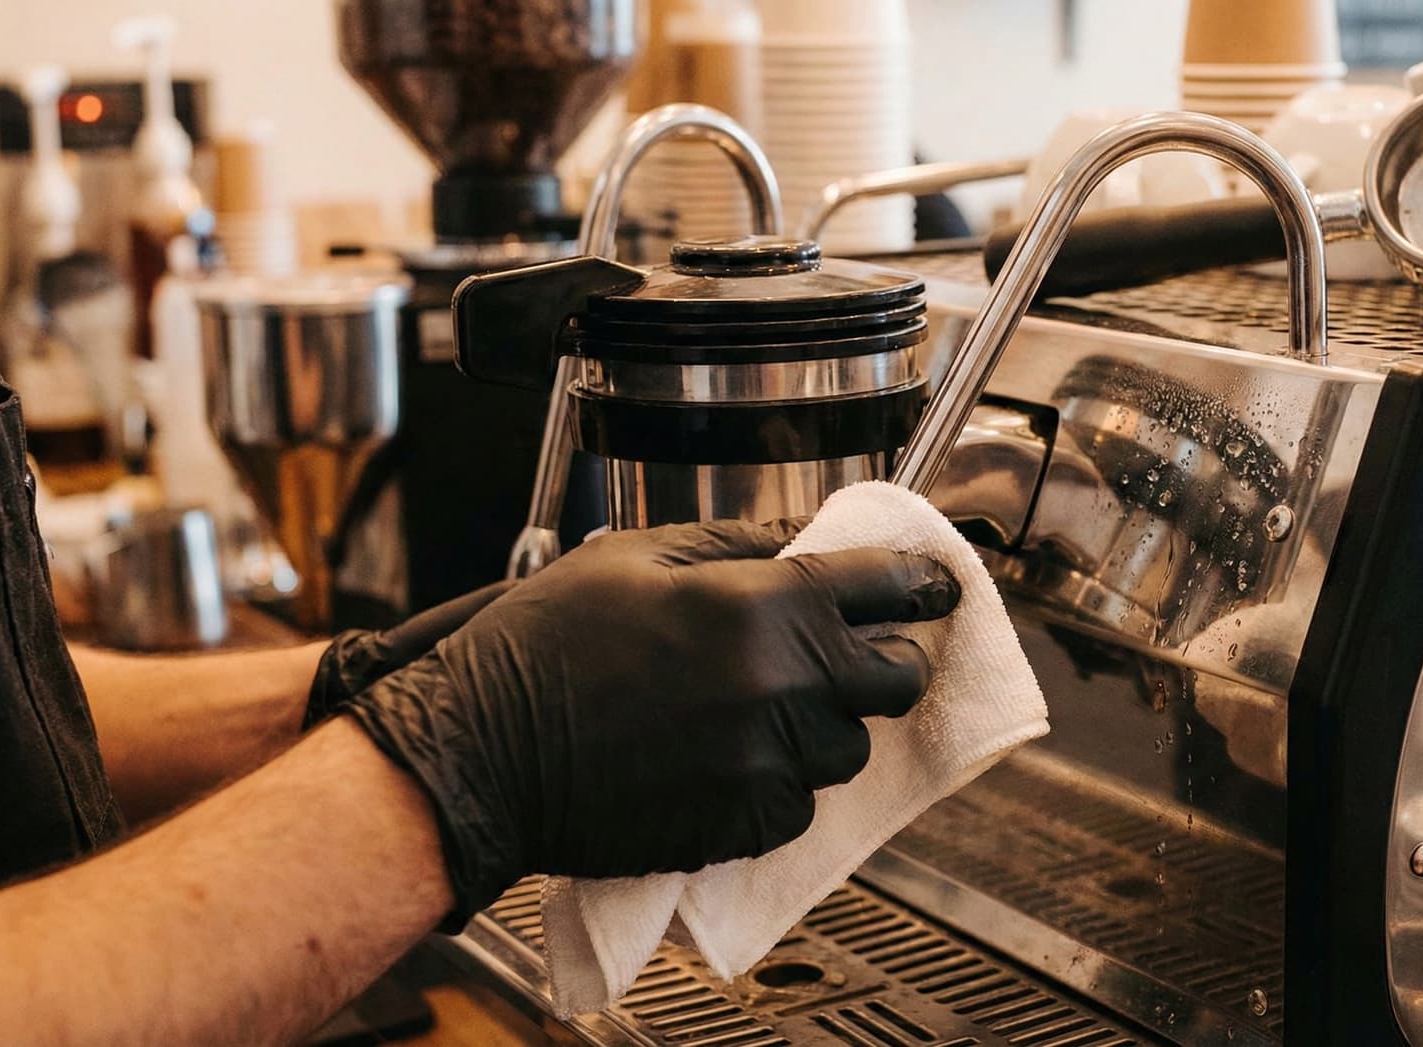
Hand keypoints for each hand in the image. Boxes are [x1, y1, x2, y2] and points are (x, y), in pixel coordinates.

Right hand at [343, 519, 959, 926]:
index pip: (892, 588)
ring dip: (825, 729)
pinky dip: (780, 786)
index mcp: (766, 603)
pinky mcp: (747, 823)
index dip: (924, 584)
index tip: (938, 587)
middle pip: (897, 681)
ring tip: (761, 713)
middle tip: (849, 659)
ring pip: (849, 748)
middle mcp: (786, 684)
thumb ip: (739, 544)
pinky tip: (728, 761)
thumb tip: (807, 539)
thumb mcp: (638, 555)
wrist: (484, 753)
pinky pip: (802, 805)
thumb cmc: (547, 644)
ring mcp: (771, 760)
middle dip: (885, 666)